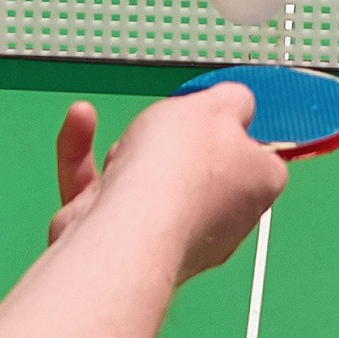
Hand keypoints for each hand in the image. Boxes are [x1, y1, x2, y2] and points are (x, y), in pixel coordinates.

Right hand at [49, 85, 284, 282]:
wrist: (127, 225)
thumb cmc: (182, 170)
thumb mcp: (221, 105)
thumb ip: (235, 100)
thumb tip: (237, 103)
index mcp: (255, 190)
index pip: (257, 158)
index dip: (237, 131)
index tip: (220, 112)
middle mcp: (216, 221)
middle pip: (195, 167)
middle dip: (171, 139)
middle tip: (169, 125)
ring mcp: (164, 235)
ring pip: (143, 178)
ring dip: (127, 149)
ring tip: (131, 142)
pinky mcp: (115, 237)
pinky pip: (97, 189)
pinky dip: (84, 153)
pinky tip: (81, 119)